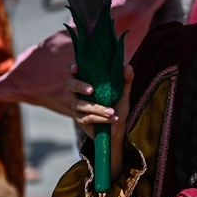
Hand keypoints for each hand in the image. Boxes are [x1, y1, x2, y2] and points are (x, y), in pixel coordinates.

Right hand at [66, 63, 133, 179]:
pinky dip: (101, 118)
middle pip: (69, 85)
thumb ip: (125, 81)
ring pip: (81, 104)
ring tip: (112, 111)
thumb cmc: (117, 108)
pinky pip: (88, 117)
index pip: (74, 73)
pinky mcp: (80, 120)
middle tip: (91, 90)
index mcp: (87, 83)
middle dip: (79, 86)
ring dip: (98, 108)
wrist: (118, 129)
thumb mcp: (123, 94)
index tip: (76, 67)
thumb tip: (127, 67)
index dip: (72, 68)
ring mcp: (77, 107)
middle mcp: (78, 94)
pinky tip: (112, 118)